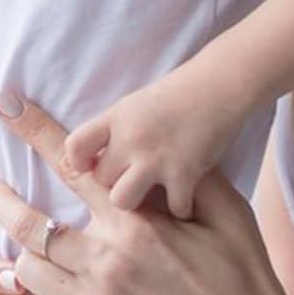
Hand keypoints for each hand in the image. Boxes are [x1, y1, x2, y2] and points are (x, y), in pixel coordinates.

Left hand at [0, 93, 293, 294]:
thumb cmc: (250, 287)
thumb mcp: (230, 219)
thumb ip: (194, 181)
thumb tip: (171, 154)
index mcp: (135, 226)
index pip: (71, 167)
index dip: (34, 132)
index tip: (4, 107)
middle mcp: (107, 264)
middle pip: (29, 224)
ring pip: (29, 272)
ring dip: (21, 256)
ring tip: (17, 247)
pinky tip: (41, 294)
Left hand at [62, 72, 240, 217]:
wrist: (219, 85)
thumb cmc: (177, 95)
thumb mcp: (134, 106)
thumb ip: (113, 132)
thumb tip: (91, 159)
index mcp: (114, 118)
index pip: (74, 147)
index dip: (78, 162)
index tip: (92, 165)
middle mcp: (129, 138)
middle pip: (100, 179)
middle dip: (114, 183)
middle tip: (135, 180)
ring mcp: (155, 157)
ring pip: (122, 199)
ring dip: (138, 201)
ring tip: (153, 195)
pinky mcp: (184, 173)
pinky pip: (171, 208)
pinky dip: (181, 208)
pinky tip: (188, 199)